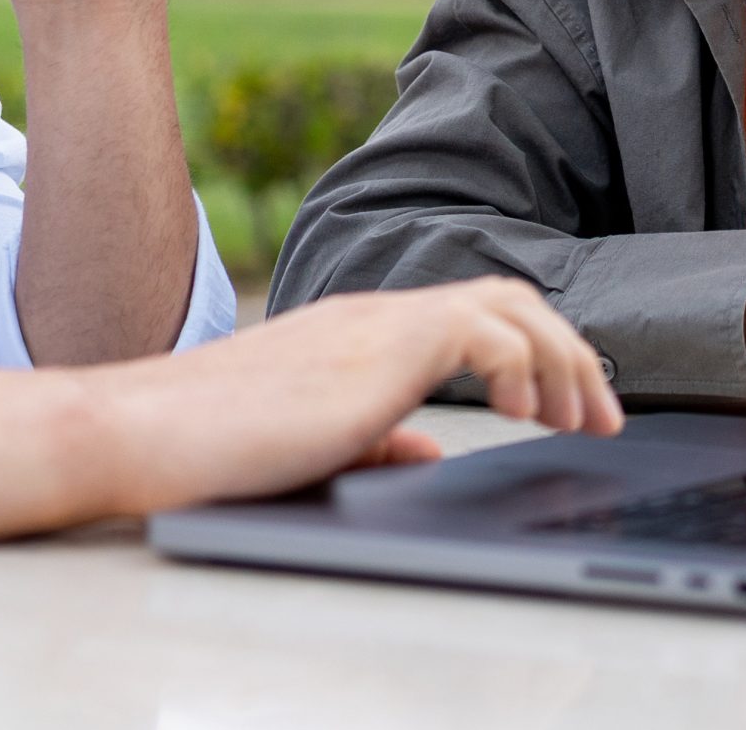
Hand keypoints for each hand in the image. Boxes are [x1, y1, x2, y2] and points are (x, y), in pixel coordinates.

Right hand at [89, 278, 625, 514]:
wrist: (142, 429)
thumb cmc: (209, 445)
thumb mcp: (312, 443)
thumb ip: (373, 438)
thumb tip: (422, 448)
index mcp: (361, 333)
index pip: (472, 315)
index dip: (536, 354)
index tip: (569, 407)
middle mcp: (376, 315)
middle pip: (507, 297)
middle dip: (571, 354)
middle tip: (602, 415)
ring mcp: (377, 325)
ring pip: (509, 305)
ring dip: (563, 360)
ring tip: (580, 418)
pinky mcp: (379, 348)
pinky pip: (486, 332)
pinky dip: (524, 366)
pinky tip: (524, 415)